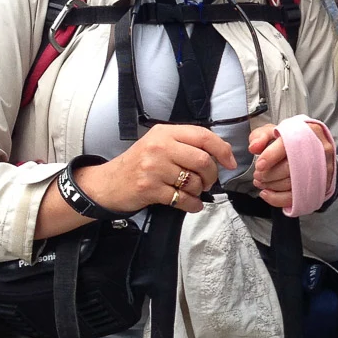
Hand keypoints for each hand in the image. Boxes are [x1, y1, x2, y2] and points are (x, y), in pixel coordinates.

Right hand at [80, 123, 237, 213]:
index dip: (222, 150)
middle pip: (202, 160)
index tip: (229, 162)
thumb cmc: (139, 163)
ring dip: (200, 191)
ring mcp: (153, 168)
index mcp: (165, 132)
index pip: (203, 136)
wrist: (108, 183)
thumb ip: (185, 143)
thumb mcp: (159, 143)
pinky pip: (183, 199)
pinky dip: (193, 205)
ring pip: (194, 182)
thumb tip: (221, 153)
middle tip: (208, 182)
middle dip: (211, 175)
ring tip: (194, 191)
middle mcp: (159, 147)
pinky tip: (191, 204)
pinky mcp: (149, 189)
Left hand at [247, 121, 333, 210]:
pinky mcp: (319, 186)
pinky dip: (277, 199)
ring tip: (261, 182)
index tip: (259, 165)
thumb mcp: (274, 132)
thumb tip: (254, 147)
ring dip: (271, 186)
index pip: (289, 144)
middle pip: (291, 168)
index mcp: (308, 132)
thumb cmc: (291, 140)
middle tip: (257, 175)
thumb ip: (260, 136)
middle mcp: (319, 150)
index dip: (271, 156)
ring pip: (293, 184)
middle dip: (269, 174)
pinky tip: (267, 193)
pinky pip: (297, 198)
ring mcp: (321, 170)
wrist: (313, 147)